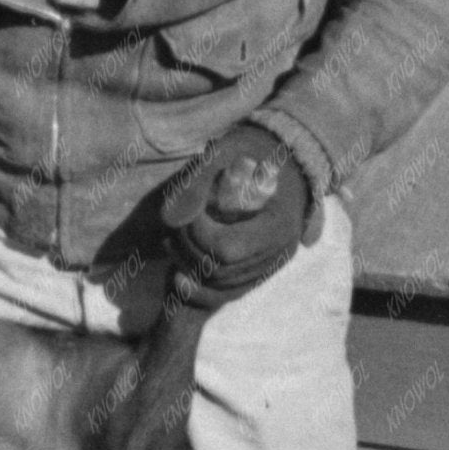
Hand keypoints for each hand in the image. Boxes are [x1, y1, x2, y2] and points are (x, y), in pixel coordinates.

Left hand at [159, 124, 314, 303]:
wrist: (279, 161)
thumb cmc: (250, 153)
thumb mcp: (224, 153)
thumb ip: (197, 182)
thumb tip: (169, 219)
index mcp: (278, 224)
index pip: (225, 249)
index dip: (195, 234)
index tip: (187, 210)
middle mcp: (278, 253)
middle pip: (219, 270)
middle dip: (187, 247)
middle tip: (174, 223)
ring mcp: (267, 267)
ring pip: (218, 286)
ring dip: (187, 264)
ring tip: (174, 237)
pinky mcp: (255, 273)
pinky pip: (224, 296)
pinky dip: (197, 290)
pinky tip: (178, 275)